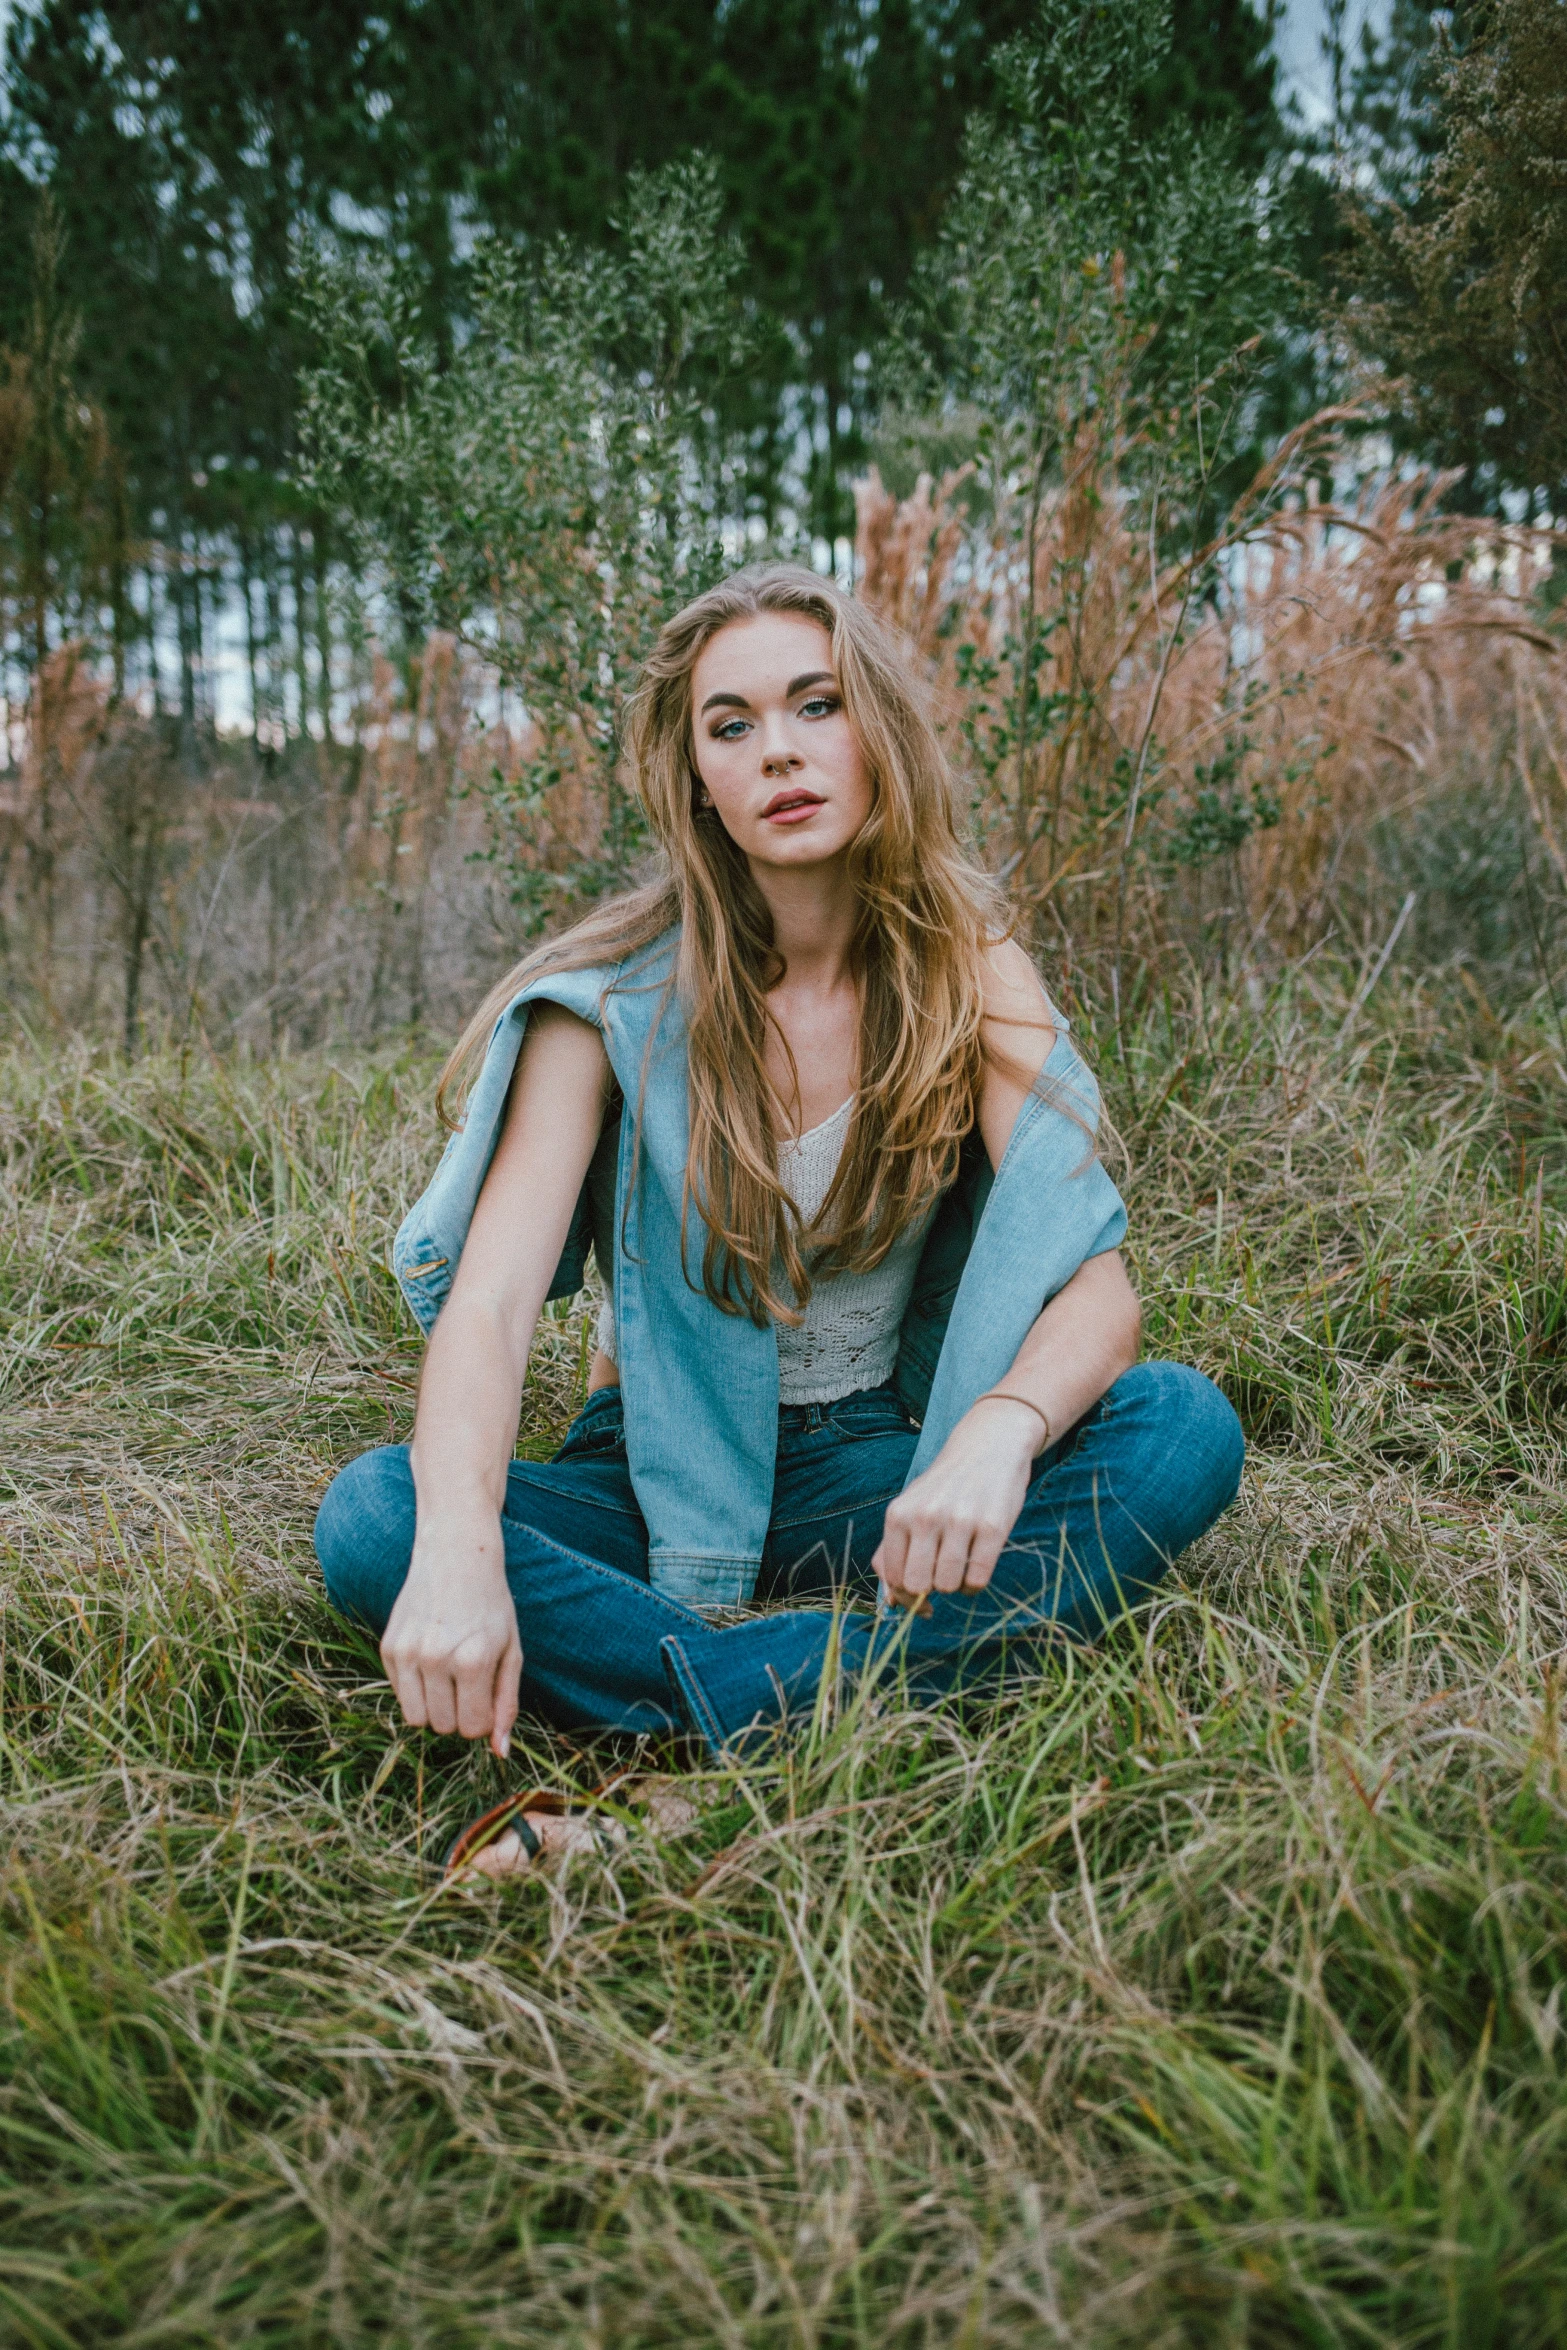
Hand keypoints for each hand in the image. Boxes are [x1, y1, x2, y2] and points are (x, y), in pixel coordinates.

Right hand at [380, 1518, 521, 1759]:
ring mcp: (407, 1652)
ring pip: (416, 1719)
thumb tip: (500, 1753)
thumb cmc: (491, 1605)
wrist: (456, 1555)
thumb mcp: (510, 1651)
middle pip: (443, 1727)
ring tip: (448, 1677)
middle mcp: (435, 1658)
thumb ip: (506, 1704)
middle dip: (458, 1714)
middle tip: (468, 1681)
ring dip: (434, 1707)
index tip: (486, 1693)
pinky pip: (399, 1694)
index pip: (472, 1728)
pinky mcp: (387, 1647)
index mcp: (472, 1660)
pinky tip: (429, 1658)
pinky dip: (415, 1688)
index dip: (483, 1719)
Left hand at [873, 1399, 1038, 1610]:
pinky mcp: (993, 1527)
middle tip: (940, 1577)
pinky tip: (976, 1565)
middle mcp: (925, 1517)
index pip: (893, 1577)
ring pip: (948, 1586)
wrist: (990, 1445)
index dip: (905, 1596)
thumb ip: (893, 1552)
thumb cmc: (945, 1486)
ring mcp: (960, 1521)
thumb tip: (890, 1603)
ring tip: (960, 1566)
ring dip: (955, 1586)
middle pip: (917, 1586)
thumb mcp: (910, 1508)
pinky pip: (978, 1580)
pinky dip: (975, 1583)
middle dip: (930, 1592)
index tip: (919, 1596)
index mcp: (899, 1514)